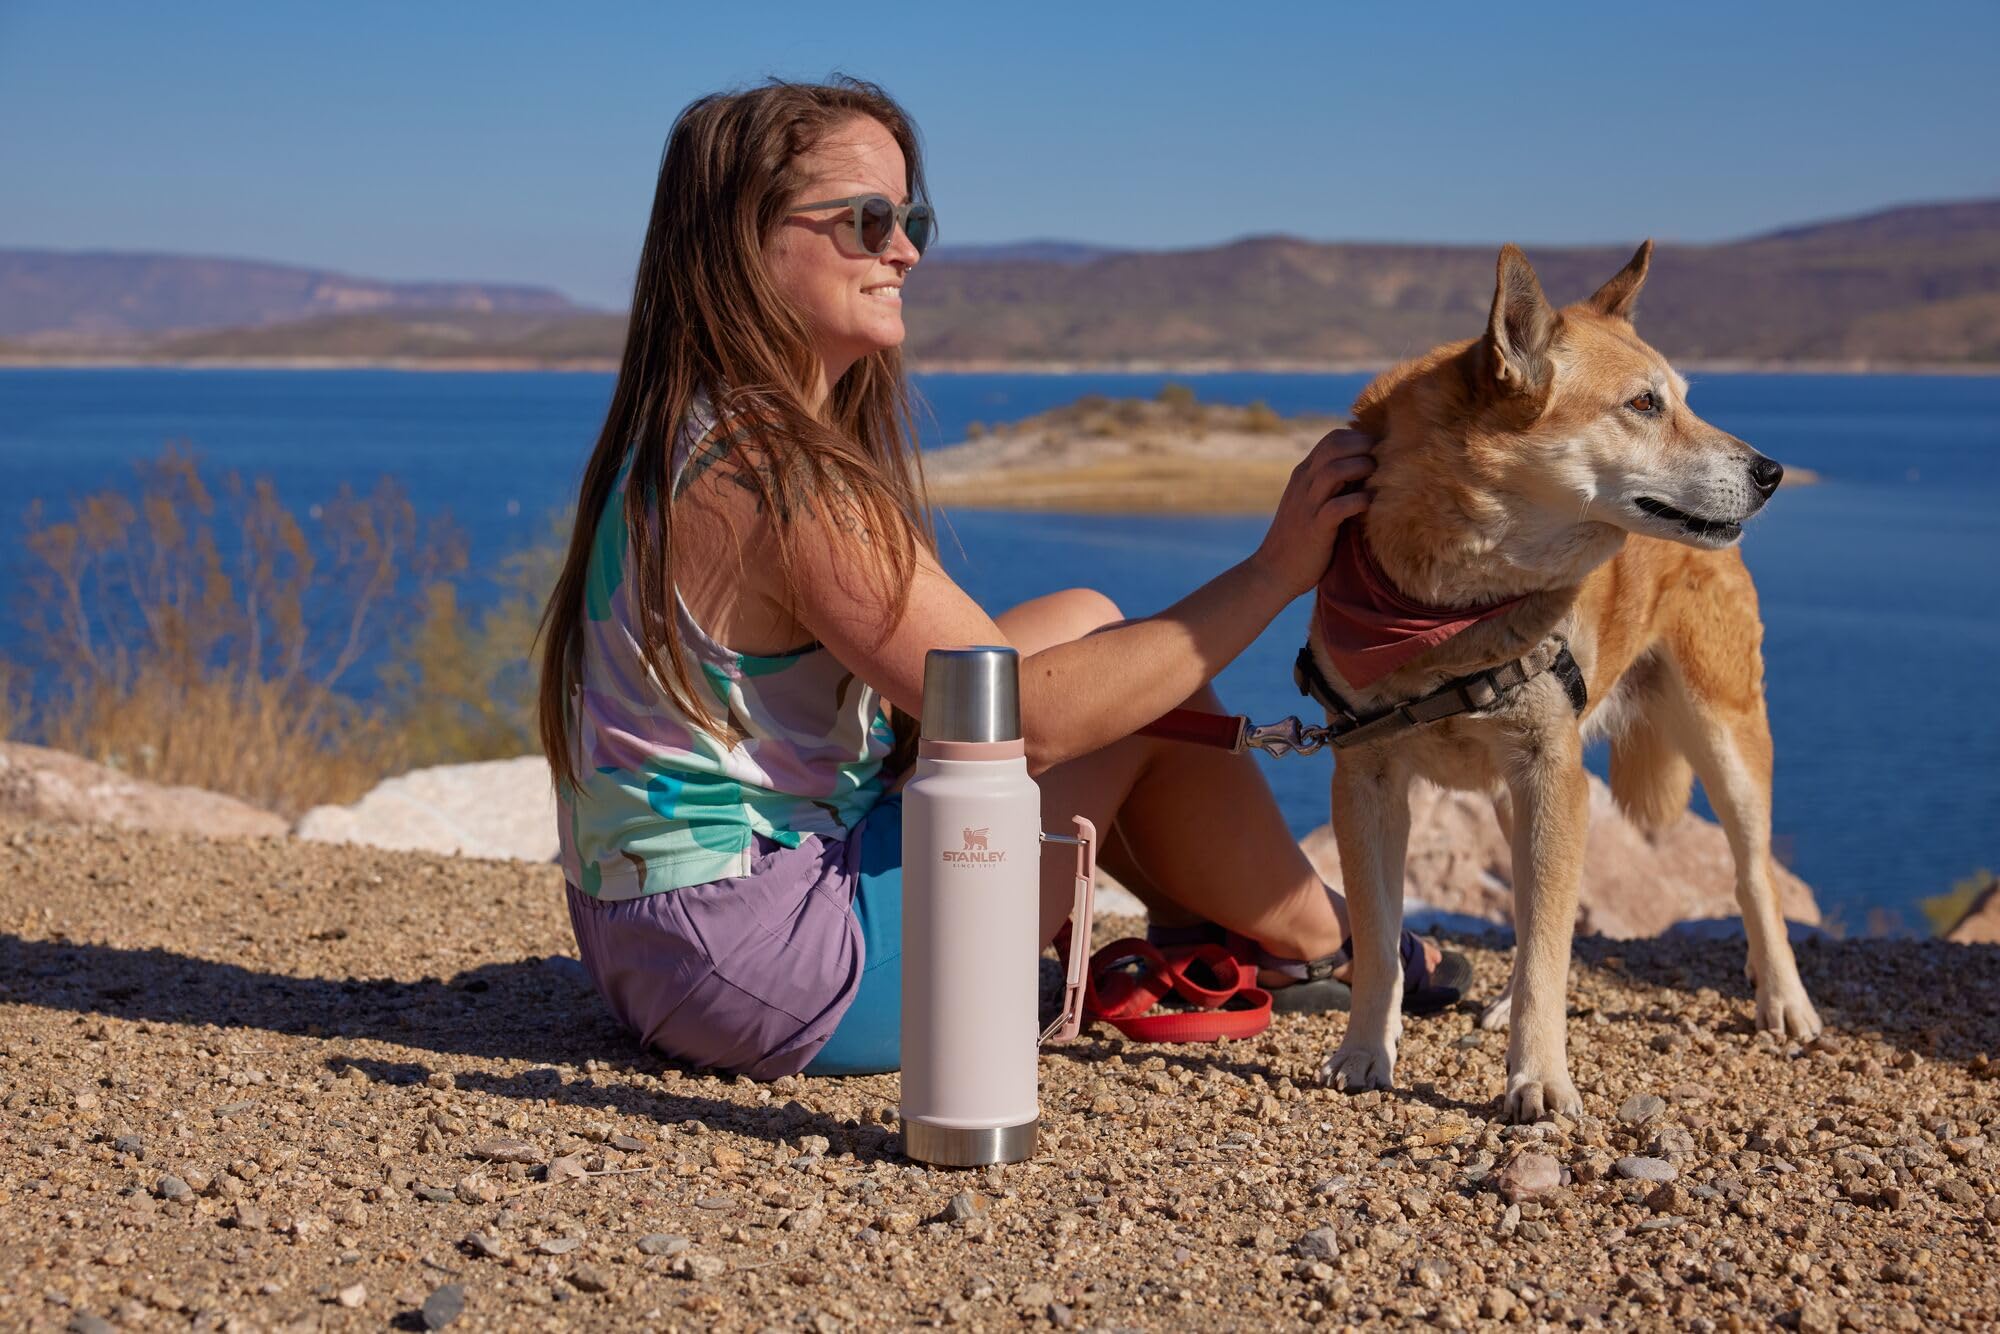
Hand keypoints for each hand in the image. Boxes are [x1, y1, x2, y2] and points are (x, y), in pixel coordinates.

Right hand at [1249, 427, 1374, 597]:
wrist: (1273, 571)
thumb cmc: (1300, 537)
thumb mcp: (1311, 502)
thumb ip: (1331, 484)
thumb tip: (1365, 470)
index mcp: (1303, 474)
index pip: (1332, 440)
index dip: (1359, 439)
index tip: (1379, 452)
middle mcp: (1303, 484)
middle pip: (1334, 447)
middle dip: (1364, 447)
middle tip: (1384, 460)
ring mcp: (1307, 505)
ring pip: (1334, 471)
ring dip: (1361, 468)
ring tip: (1377, 477)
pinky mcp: (1315, 528)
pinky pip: (1338, 507)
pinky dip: (1358, 501)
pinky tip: (1369, 504)